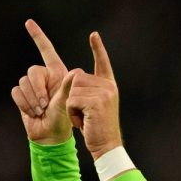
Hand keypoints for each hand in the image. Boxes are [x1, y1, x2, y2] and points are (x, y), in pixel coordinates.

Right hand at [11, 19, 73, 143]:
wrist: (50, 135)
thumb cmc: (63, 119)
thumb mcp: (67, 102)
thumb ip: (69, 87)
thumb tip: (77, 72)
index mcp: (57, 73)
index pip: (46, 50)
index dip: (38, 36)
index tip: (29, 22)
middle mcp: (44, 77)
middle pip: (32, 70)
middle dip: (38, 89)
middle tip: (45, 105)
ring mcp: (32, 86)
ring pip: (23, 82)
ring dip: (31, 99)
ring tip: (40, 111)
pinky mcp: (21, 96)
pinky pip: (16, 92)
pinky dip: (24, 104)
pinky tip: (32, 113)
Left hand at [67, 32, 122, 159]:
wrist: (106, 145)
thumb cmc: (96, 127)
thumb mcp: (95, 105)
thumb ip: (89, 90)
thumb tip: (75, 76)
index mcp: (109, 85)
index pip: (103, 62)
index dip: (98, 48)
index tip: (94, 35)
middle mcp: (108, 86)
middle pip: (76, 77)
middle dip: (73, 97)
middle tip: (83, 113)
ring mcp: (104, 93)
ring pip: (72, 89)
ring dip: (71, 106)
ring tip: (83, 118)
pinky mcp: (96, 101)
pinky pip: (72, 100)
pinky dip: (72, 112)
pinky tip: (83, 122)